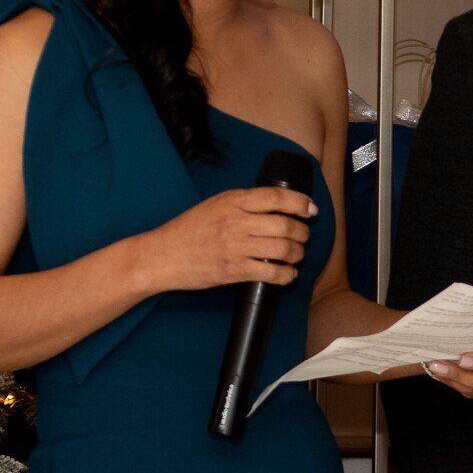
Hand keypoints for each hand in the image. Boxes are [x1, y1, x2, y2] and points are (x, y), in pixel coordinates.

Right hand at [144, 185, 317, 292]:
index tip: (311, 210)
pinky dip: (287, 275)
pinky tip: (287, 274)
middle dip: (303, 233)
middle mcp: (236, 221)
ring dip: (297, 254)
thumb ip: (243, 204)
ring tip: (296, 255)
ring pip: (284, 249)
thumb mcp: (214, 205)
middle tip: (303, 237)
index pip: (276, 197)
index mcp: (232, 201)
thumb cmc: (188, 231)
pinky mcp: (234, 270)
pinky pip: (272, 273)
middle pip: (286, 225)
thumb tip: (277, 206)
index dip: (300, 202)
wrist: (161, 256)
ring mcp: (236, 246)